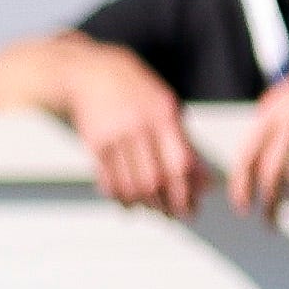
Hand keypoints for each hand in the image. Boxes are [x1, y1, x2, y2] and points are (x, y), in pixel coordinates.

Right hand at [66, 55, 206, 216]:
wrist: (89, 73)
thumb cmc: (133, 88)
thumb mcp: (165, 104)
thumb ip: (182, 138)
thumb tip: (199, 175)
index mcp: (163, 115)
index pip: (180, 162)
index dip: (188, 189)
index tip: (194, 204)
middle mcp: (139, 126)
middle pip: (155, 179)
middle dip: (168, 204)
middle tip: (175, 214)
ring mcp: (114, 136)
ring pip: (131, 185)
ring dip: (144, 205)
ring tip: (153, 210)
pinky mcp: (95, 145)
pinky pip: (109, 181)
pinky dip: (120, 197)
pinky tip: (128, 202)